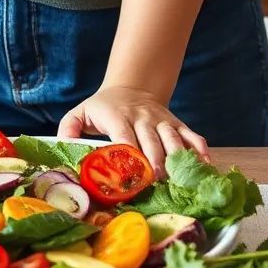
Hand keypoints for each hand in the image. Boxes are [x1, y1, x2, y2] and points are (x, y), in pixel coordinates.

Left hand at [56, 85, 210, 181]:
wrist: (132, 85)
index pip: (123, 135)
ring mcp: (161, 119)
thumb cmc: (103, 108)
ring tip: (180, 179)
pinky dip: (199, 150)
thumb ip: (69, 128)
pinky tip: (205, 166)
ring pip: (172, 138)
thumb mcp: (81, 113)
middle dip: (154, 161)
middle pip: (150, 140)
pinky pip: (191, 135)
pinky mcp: (176, 123)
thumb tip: (63, 147)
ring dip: (177, 158)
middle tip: (157, 182)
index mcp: (117, 116)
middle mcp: (142, 116)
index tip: (130, 176)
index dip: (128, 154)